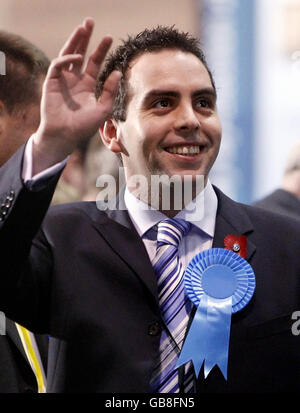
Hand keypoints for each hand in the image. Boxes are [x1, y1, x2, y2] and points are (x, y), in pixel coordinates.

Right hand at [33, 18, 120, 173]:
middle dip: (85, 38)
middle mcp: (75, 80)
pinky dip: (66, 58)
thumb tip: (117, 72)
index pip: (94, 62)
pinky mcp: (52, 82)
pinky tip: (77, 56)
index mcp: (86, 85)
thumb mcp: (103, 109)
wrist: (65, 136)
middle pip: (80, 53)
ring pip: (67, 54)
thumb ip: (110, 91)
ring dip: (74, 41)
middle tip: (90, 22)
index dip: (101, 50)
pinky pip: (58, 65)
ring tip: (82, 27)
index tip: (109, 38)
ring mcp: (63, 80)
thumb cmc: (83, 126)